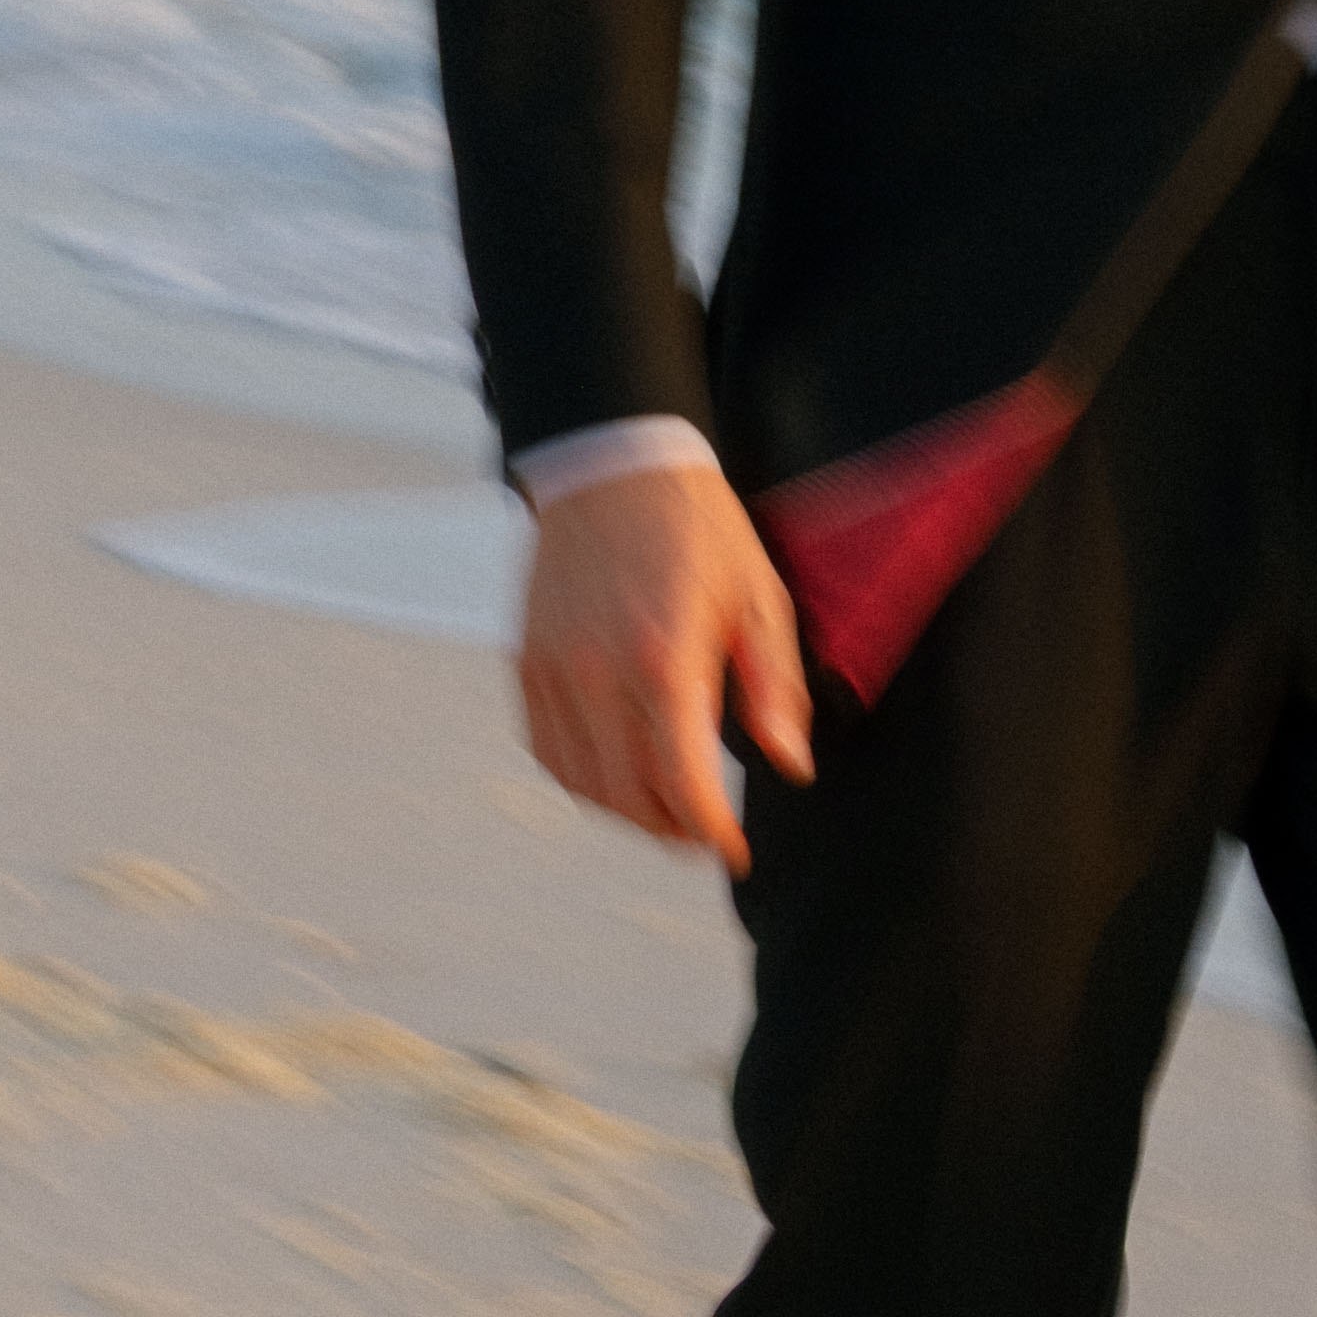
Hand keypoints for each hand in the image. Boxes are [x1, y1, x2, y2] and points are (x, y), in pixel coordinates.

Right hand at [516, 454, 813, 867]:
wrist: (614, 467)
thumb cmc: (699, 529)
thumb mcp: (759, 598)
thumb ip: (774, 688)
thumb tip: (789, 766)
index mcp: (665, 658)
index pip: (683, 783)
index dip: (712, 832)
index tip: (735, 849)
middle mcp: (599, 673)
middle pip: (629, 796)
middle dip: (672, 830)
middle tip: (705, 834)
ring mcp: (554, 670)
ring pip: (581, 783)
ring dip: (626, 812)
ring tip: (667, 810)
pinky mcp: (527, 662)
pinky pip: (546, 750)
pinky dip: (581, 780)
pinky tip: (617, 773)